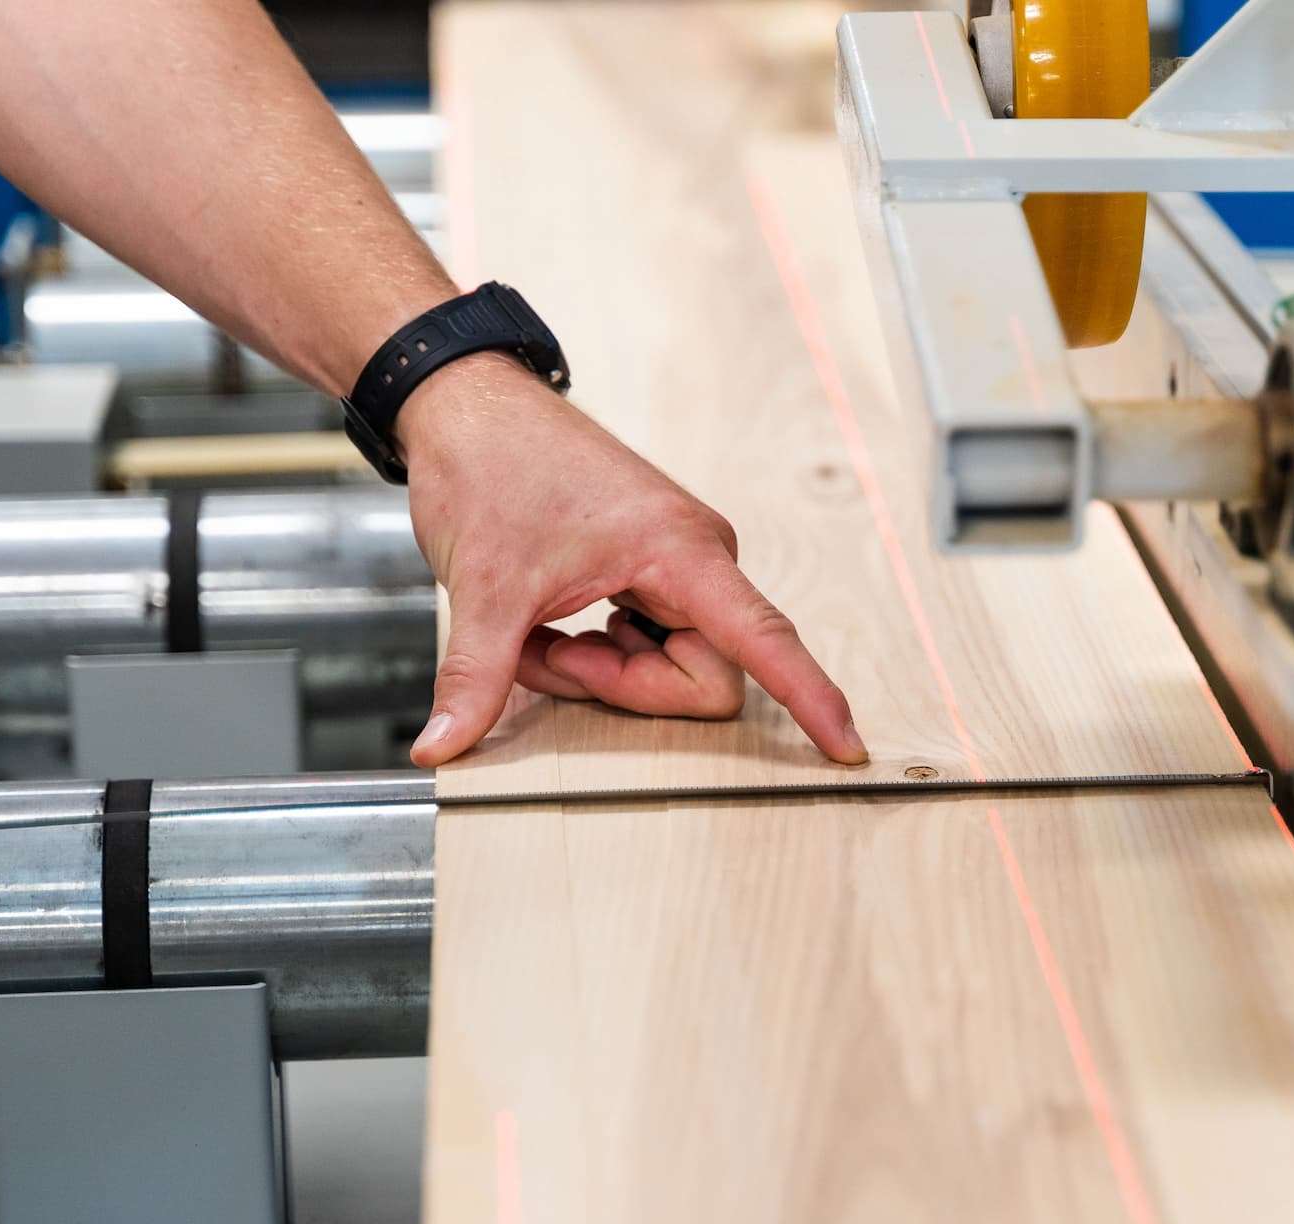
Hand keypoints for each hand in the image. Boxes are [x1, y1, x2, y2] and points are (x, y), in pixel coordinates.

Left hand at [396, 352, 867, 768]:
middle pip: (702, 676)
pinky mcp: (652, 572)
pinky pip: (649, 642)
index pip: (766, 641)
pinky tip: (552, 622)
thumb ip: (478, 677)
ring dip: (599, 668)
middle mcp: (697, 558)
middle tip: (551, 652)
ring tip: (538, 628)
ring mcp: (677, 567)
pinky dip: (595, 649)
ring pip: (670, 665)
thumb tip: (445, 745)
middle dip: (622, 685)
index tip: (848, 746)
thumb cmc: (492, 467)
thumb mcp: (482, 588)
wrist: (468, 407)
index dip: (810, 699)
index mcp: (681, 552)